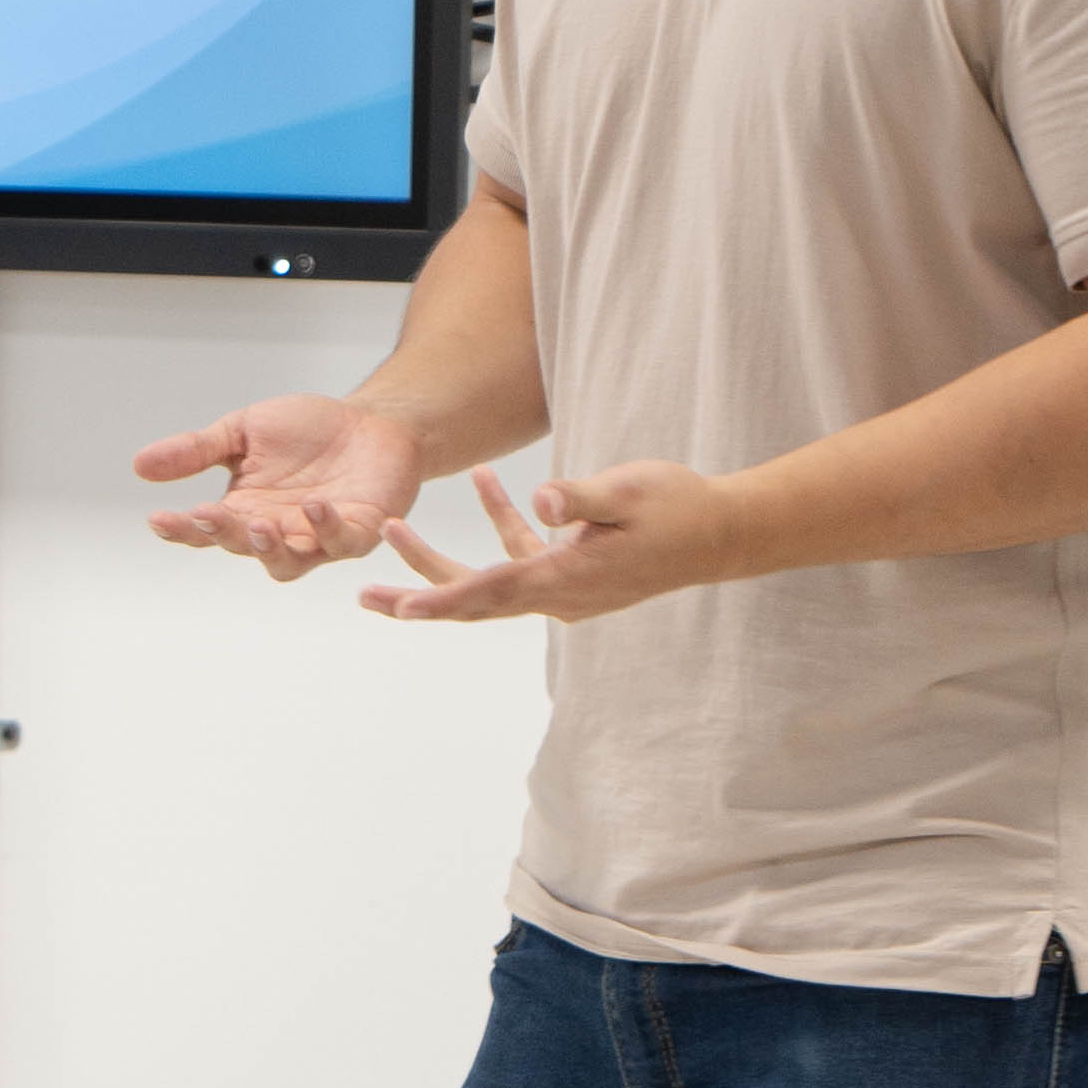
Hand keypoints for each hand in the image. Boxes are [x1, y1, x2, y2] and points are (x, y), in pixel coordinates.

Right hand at [134, 394, 427, 580]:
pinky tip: (314, 505)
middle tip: (208, 515)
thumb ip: (197, 450)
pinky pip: (340, 542)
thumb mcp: (243, 432)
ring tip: (259, 523)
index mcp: (244, 510)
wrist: (372, 422)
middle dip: (223, 535)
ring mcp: (317, 538)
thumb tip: (139, 465)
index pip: (205, 529)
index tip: (158, 519)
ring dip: (271, 548)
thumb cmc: (308, 432)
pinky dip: (326, 527)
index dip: (181, 529)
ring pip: (288, 561)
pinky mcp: (358, 532)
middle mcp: (277, 532)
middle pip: (241, 547)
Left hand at [359, 458, 734, 624]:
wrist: (722, 534)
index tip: (401, 606)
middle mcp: (559, 595)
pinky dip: (500, 525)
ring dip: (444, 560)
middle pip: (474, 601)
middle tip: (364, 595)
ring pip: (490, 581)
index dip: (442, 599)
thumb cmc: (679, 508)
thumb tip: (544, 500)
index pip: (491, 593)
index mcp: (566, 579)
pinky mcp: (574, 572)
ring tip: (395, 531)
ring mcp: (566, 588)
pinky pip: (523, 555)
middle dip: (417, 596)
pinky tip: (488, 480)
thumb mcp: (630, 491)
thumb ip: (582, 495)